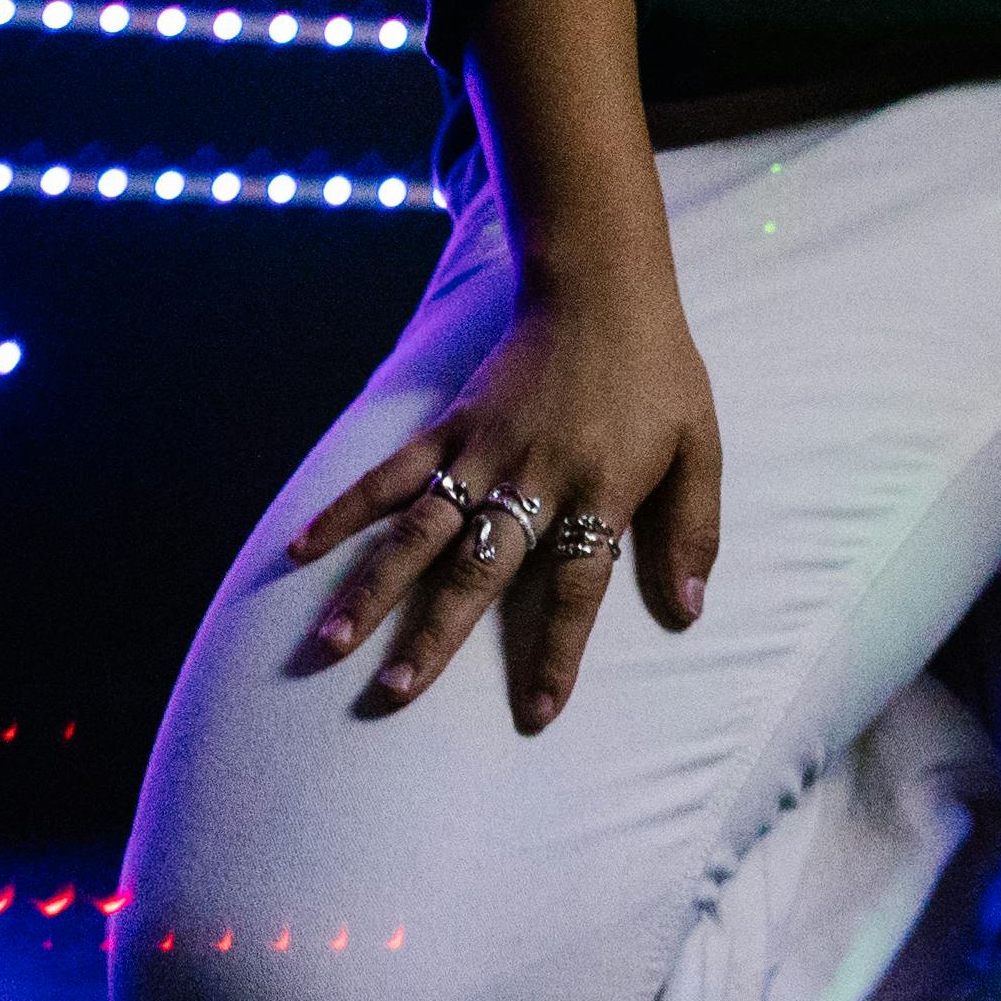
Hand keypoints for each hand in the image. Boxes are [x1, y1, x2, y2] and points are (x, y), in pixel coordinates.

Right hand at [278, 262, 721, 731]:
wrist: (601, 285)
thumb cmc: (657, 372)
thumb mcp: (701, 448)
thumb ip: (694, 531)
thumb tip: (690, 613)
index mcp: (598, 491)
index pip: (576, 590)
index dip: (556, 654)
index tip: (537, 715)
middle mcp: (533, 480)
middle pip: (478, 571)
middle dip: (434, 637)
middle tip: (395, 695)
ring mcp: (482, 453)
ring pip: (419, 531)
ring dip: (373, 589)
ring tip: (330, 643)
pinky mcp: (449, 426)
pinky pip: (390, 473)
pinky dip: (342, 510)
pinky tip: (300, 549)